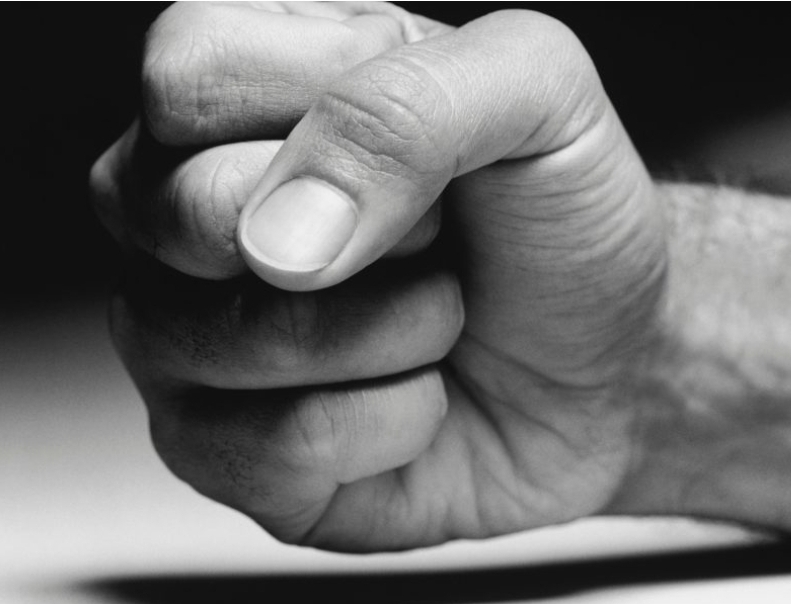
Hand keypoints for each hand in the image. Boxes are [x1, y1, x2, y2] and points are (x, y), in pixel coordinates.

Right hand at [91, 2, 668, 550]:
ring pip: (224, 340)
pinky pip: (270, 446)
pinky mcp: (220, 448)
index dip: (323, 120)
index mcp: (252, 89)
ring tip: (432, 316)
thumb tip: (278, 232)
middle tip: (434, 240)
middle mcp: (195, 207)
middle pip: (180, 213)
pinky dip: (390, 422)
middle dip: (366, 238)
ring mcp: (190, 332)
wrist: (609, 368)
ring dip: (389, 334)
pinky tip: (415, 394)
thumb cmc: (560, 228)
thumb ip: (406, 103)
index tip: (423, 148)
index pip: (189, 75)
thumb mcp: (540, 97)